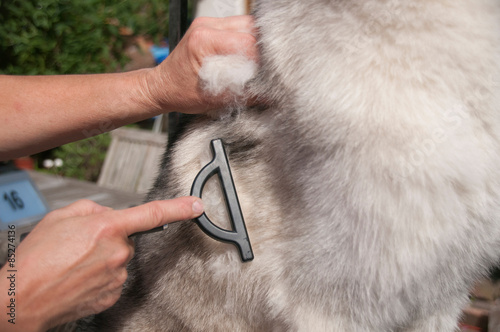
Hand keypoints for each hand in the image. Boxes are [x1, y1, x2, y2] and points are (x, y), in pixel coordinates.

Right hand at [0, 197, 203, 330]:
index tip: (196, 205)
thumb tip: (110, 216)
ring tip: (74, 263)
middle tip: (80, 245)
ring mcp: (117, 276)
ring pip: (119, 259)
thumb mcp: (61, 216)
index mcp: (108, 228)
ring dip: (103, 258)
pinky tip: (79, 277)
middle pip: (126, 238)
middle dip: (110, 237)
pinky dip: (100, 276)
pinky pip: (113, 278)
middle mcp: (118, 253)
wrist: (20, 299)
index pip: (153, 214)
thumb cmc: (36, 258)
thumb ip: (93, 210)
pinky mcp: (112, 295)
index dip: (180, 208)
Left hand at [141, 15, 258, 113]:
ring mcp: (208, 23)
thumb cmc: (181, 93)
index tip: (267, 77)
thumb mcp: (215, 99)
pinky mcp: (211, 26)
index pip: (247, 43)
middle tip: (266, 71)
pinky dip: (248, 40)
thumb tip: (271, 93)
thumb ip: (246, 93)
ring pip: (248, 24)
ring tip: (258, 64)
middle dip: (263, 51)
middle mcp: (206, 27)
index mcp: (204, 41)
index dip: (262, 61)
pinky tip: (249, 56)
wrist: (162, 87)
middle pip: (251, 29)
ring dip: (257, 43)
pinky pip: (239, 26)